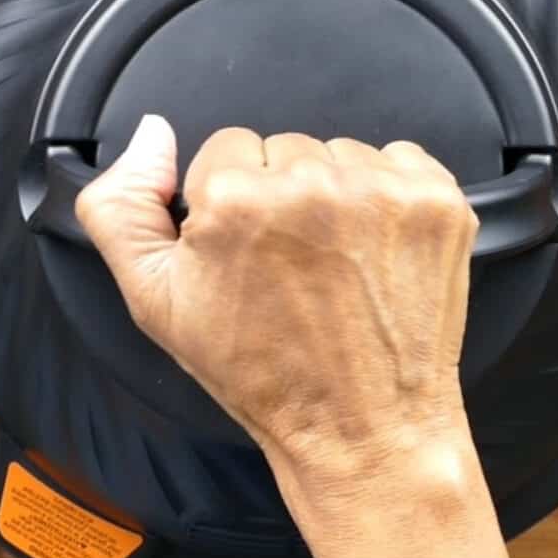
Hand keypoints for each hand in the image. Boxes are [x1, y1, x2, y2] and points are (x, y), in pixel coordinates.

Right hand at [75, 116, 506, 557]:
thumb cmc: (259, 370)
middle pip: (282, 148)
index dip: (228, 202)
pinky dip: (386, 196)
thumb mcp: (153, 299)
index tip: (244, 250)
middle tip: (288, 264)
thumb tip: (152, 133)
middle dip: (280, 195)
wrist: (361, 425)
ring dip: (333, 195)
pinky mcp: (437, 202)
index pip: (225, 148)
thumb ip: (120, 206)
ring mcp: (383, 191)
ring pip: (338, 154)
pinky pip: (398, 159)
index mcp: (235, 201)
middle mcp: (312, 185)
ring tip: (334, 262)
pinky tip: (372, 250)